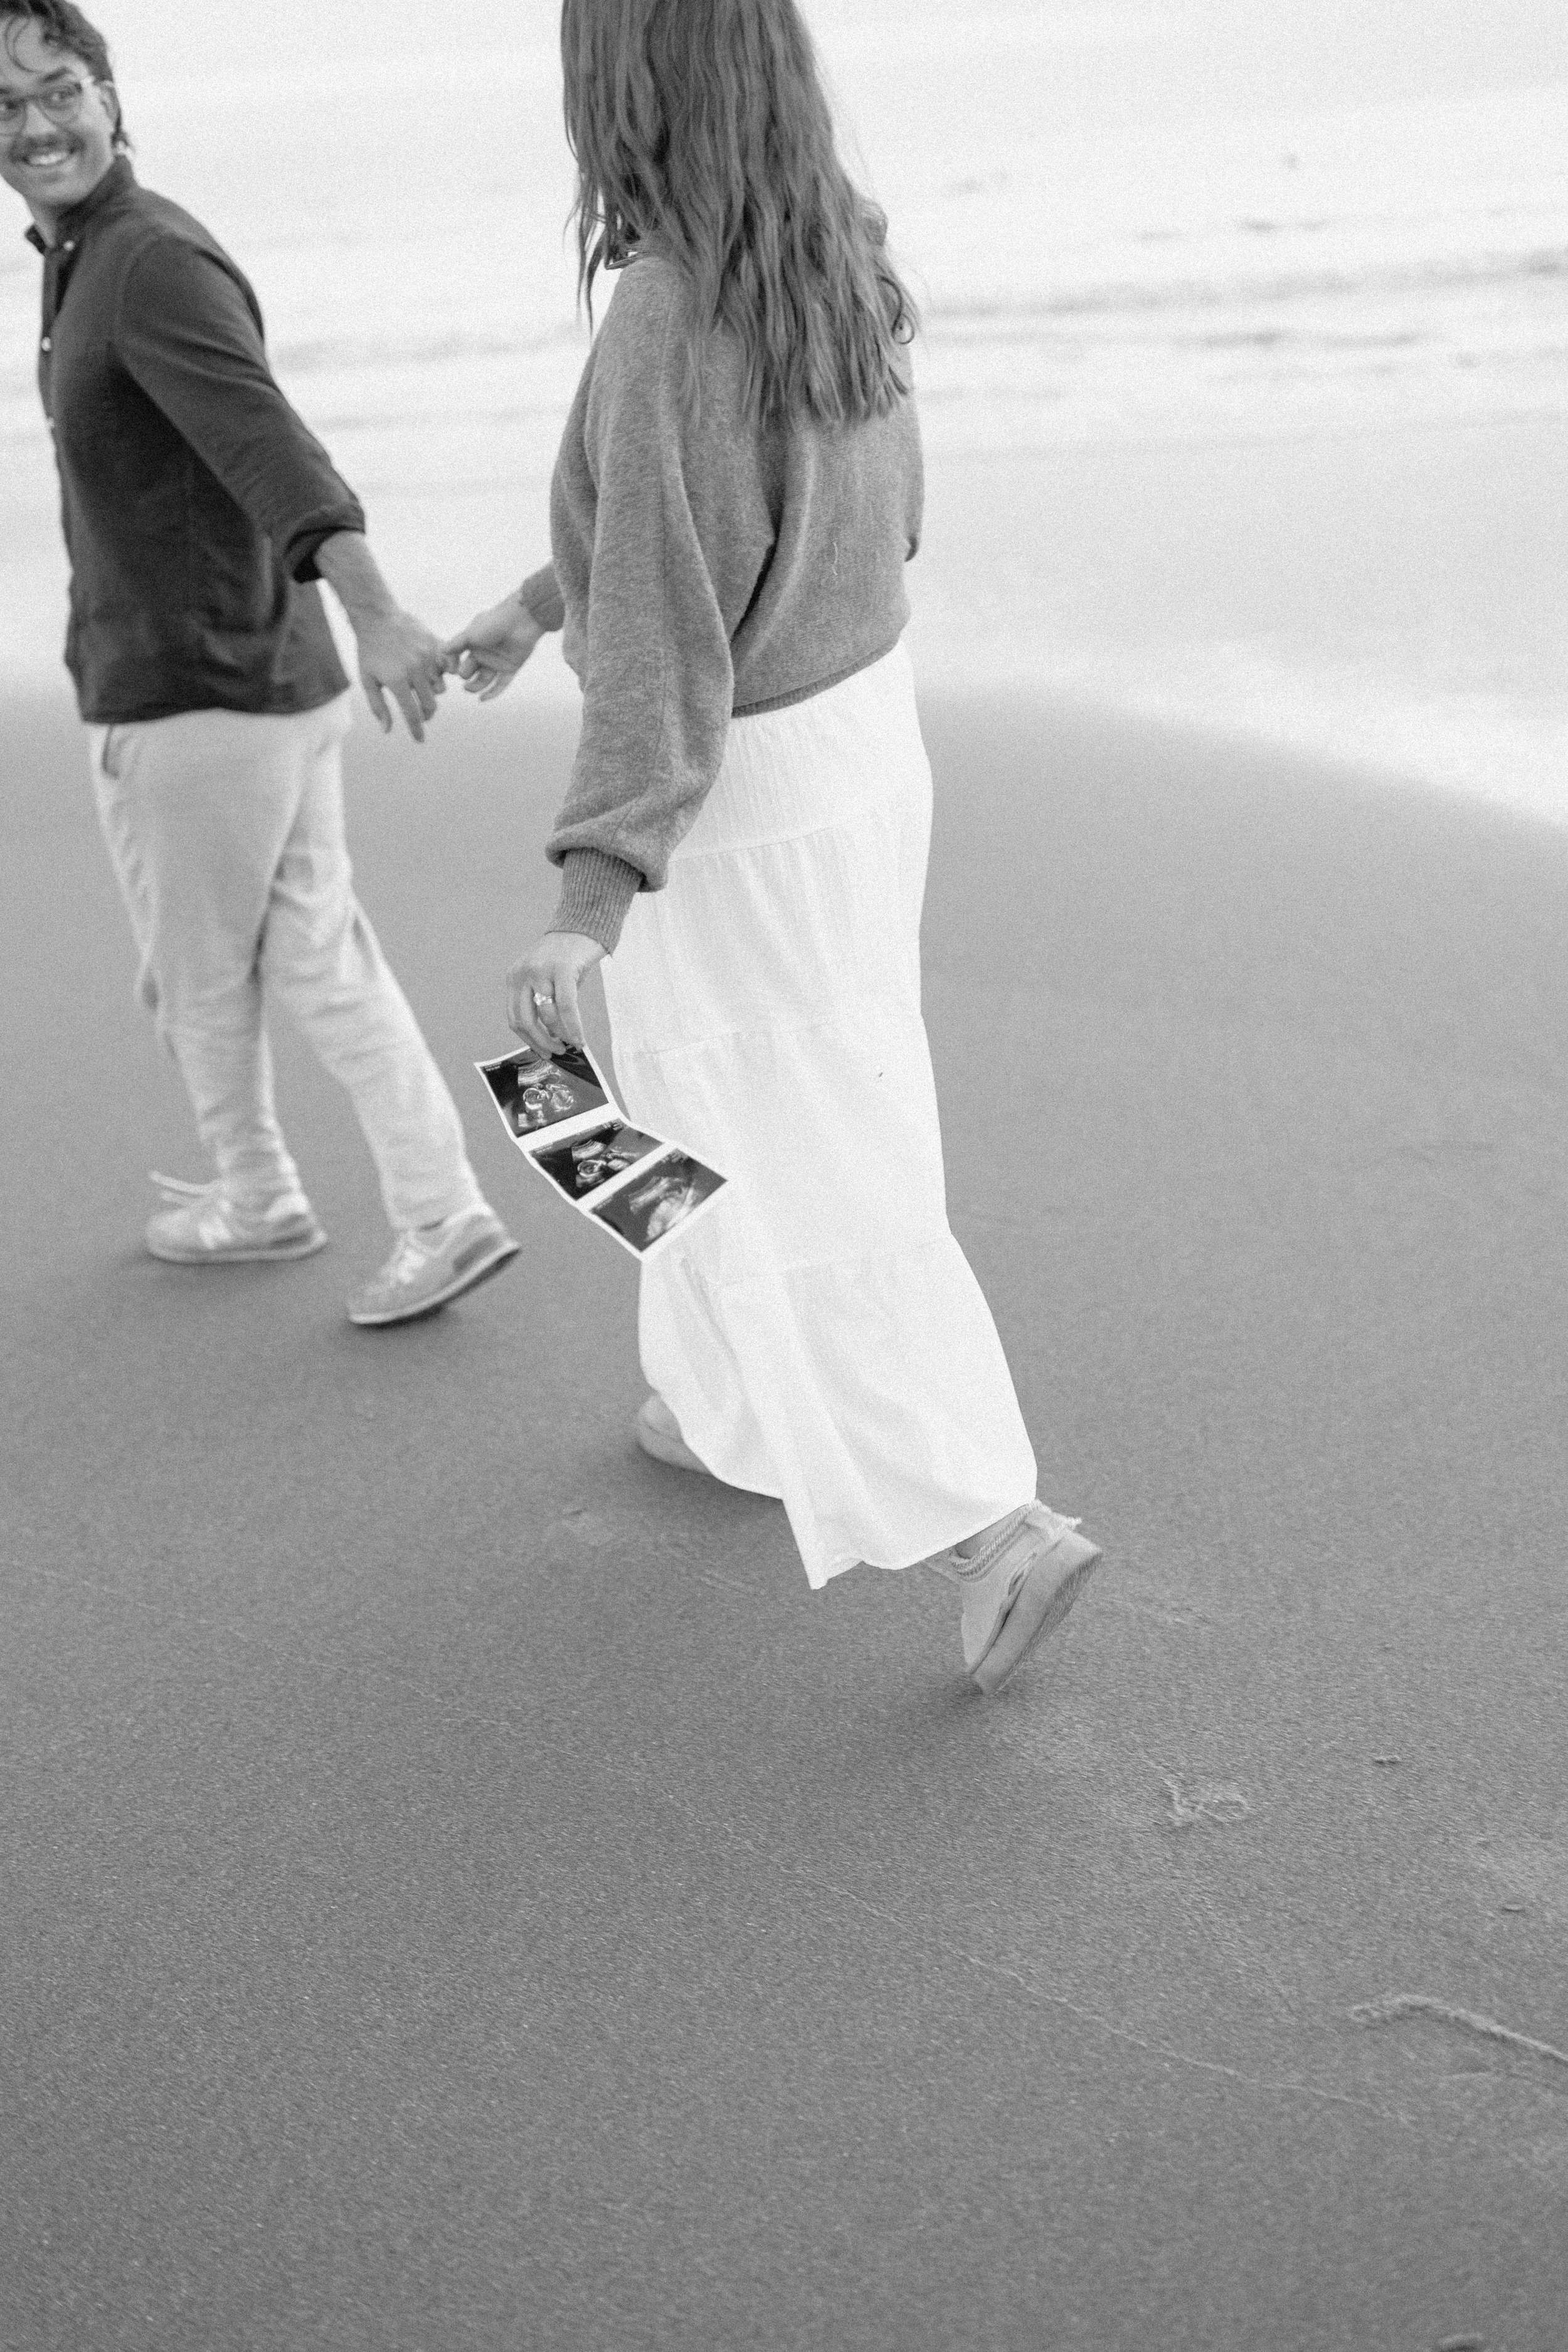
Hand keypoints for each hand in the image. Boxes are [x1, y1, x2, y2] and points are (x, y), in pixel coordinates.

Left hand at [352, 607, 447, 741]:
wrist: (377, 617)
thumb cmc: (369, 651)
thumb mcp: (367, 680)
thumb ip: (378, 706)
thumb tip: (387, 730)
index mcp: (397, 681)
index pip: (412, 714)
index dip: (417, 730)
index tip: (420, 740)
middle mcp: (415, 670)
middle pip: (429, 705)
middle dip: (425, 714)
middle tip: (419, 714)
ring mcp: (427, 657)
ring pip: (439, 688)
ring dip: (431, 693)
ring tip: (420, 688)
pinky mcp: (435, 645)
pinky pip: (445, 668)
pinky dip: (441, 675)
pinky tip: (432, 675)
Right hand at [444, 594, 544, 702]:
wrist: (520, 621)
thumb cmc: (493, 623)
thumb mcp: (471, 634)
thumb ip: (457, 644)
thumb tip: (441, 650)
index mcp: (474, 643)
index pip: (459, 658)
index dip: (453, 664)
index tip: (450, 669)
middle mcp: (485, 653)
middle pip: (471, 670)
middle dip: (465, 675)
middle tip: (462, 676)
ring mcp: (498, 662)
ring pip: (484, 679)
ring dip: (476, 686)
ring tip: (468, 689)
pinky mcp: (511, 668)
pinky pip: (501, 684)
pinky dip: (493, 693)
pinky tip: (482, 699)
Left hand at [507, 931, 605, 1053]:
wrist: (584, 924)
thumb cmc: (568, 956)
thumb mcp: (547, 979)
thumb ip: (544, 1003)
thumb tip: (553, 1036)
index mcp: (514, 978)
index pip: (514, 1018)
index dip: (529, 1040)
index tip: (543, 1051)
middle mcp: (522, 974)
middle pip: (525, 1021)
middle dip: (542, 1043)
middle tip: (557, 1052)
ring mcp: (541, 971)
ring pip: (547, 1016)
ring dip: (561, 1036)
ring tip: (573, 1043)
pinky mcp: (562, 969)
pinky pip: (566, 1007)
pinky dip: (573, 1027)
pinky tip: (580, 1038)